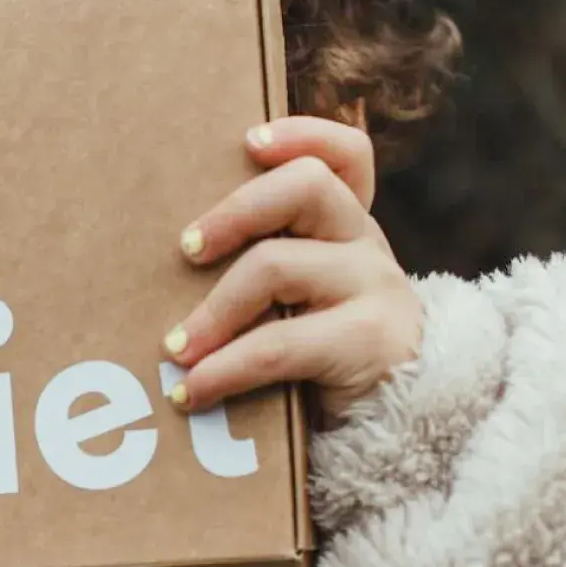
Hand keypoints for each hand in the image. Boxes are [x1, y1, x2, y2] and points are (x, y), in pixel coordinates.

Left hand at [163, 115, 422, 424]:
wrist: (397, 432)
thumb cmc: (326, 366)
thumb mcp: (303, 307)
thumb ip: (265, 276)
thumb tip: (167, 269)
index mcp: (348, 228)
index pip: (347, 155)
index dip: (303, 134)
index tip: (249, 141)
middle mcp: (368, 245)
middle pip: (307, 187)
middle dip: (235, 212)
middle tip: (185, 249)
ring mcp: (375, 287)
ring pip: (278, 265)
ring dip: (212, 311)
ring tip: (175, 352)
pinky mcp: (369, 340)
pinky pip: (277, 345)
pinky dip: (224, 370)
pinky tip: (192, 392)